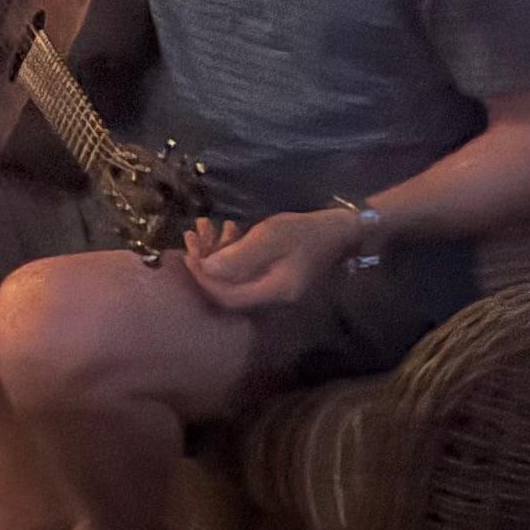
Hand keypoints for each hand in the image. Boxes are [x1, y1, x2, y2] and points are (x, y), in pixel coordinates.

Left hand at [181, 207, 361, 313]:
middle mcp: (273, 301)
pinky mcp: (273, 282)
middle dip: (204, 266)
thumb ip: (239, 256)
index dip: (204, 280)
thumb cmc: (307, 232)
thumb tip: (206, 269)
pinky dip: (229, 257)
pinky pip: (243, 275)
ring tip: (202, 228)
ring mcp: (273, 293)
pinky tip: (224, 233)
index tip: (189, 256)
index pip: (228, 297)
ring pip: (233, 282)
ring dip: (214, 257)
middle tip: (191, 238)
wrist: (340, 233)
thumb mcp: (271, 237)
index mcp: (274, 292)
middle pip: (227, 292)